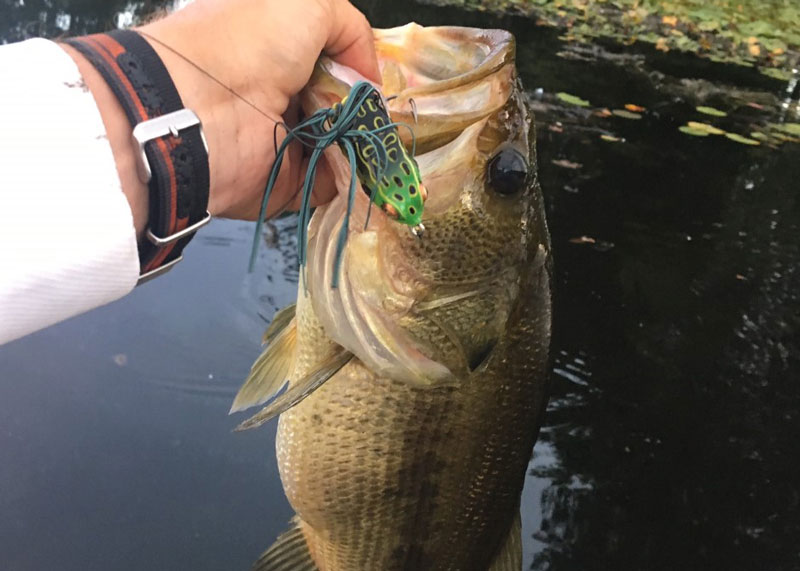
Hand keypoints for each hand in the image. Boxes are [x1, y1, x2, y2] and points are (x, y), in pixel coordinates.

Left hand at [63, 0, 378, 236]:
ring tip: (385, 144)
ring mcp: (284, 142)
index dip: (361, 70)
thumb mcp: (306, 5)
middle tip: (386, 117)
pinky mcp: (285, 181)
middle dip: (370, 113)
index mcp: (278, 52)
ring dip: (366, 146)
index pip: (333, 62)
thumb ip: (348, 26)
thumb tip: (367, 75)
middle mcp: (280, 95)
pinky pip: (331, 184)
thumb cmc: (243, 47)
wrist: (197, 113)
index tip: (380, 83)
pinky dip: (353, 180)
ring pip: (342, 146)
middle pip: (343, 107)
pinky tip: (371, 170)